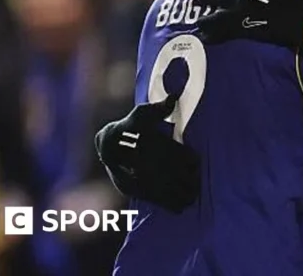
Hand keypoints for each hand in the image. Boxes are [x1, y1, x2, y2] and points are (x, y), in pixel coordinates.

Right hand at [95, 96, 198, 212]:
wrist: (107, 145)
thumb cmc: (130, 126)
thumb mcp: (142, 113)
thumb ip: (160, 108)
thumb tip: (173, 97)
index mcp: (155, 145)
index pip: (187, 159)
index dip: (194, 162)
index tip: (195, 162)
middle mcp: (150, 164)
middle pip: (184, 177)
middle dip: (193, 179)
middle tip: (196, 179)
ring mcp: (144, 179)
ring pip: (175, 192)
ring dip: (187, 193)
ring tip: (192, 192)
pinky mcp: (136, 191)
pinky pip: (161, 202)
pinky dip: (175, 204)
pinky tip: (181, 203)